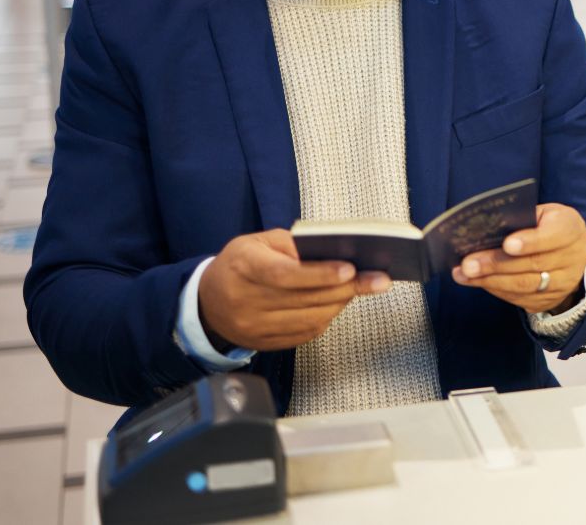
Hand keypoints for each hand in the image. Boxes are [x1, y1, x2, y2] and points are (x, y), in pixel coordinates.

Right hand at [199, 229, 391, 351]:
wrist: (207, 302)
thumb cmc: (239, 264)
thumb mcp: (258, 242)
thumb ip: (293, 244)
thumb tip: (333, 252)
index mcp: (243, 268)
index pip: (285, 274)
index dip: (319, 273)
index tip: (350, 269)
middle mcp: (246, 301)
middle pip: (305, 298)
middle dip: (347, 288)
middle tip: (378, 278)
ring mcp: (254, 327)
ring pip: (310, 318)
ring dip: (341, 302)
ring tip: (361, 286)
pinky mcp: (265, 344)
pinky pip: (305, 332)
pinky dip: (327, 316)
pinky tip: (338, 302)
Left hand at [451, 203, 585, 313]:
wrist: (574, 252)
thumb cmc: (550, 226)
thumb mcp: (544, 213)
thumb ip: (522, 218)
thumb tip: (486, 228)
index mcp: (571, 229)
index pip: (553, 236)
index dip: (530, 241)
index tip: (507, 244)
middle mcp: (572, 259)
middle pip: (533, 264)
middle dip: (496, 264)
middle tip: (468, 264)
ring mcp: (563, 283)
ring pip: (524, 285)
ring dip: (490, 280)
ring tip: (464, 274)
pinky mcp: (549, 300)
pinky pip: (520, 298)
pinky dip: (496, 290)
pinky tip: (477, 282)